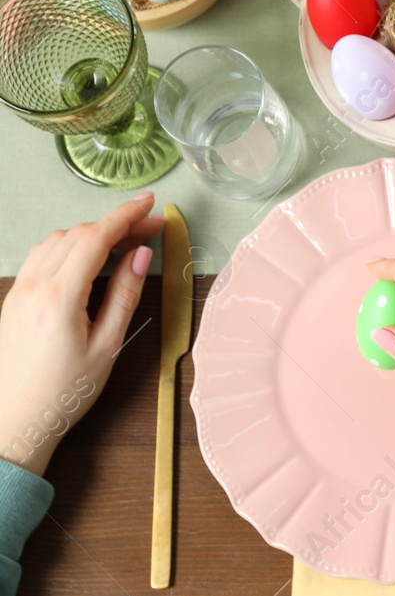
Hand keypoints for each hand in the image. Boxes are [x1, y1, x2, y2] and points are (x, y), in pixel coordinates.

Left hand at [0, 196, 162, 475]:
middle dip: (115, 223)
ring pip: (56, 240)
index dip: (126, 216)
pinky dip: (68, 245)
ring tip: (123, 244)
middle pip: (77, 233)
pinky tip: (87, 259)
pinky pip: (41, 255)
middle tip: (150, 230)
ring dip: (91, 233)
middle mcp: (34, 286)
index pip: (96, 237)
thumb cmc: (65, 391)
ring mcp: (19, 291)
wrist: (15, 420)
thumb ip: (125, 295)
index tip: (151, 205)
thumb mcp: (108, 345)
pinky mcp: (13, 299)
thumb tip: (142, 256)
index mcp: (60, 297)